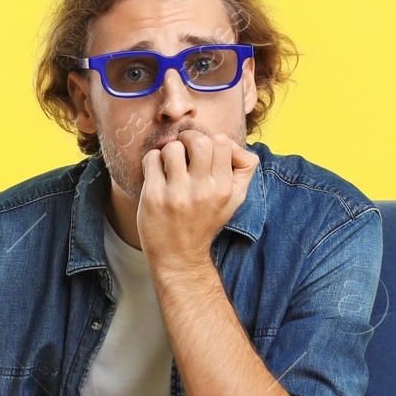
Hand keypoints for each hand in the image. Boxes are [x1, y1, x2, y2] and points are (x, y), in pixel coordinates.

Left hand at [137, 129, 257, 273]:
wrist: (179, 257)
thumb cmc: (204, 222)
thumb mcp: (234, 200)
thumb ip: (243, 170)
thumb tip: (233, 143)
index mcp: (225, 190)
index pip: (223, 142)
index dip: (211, 140)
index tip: (202, 154)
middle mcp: (204, 191)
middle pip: (200, 140)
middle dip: (188, 138)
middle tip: (183, 150)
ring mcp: (178, 194)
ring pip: (173, 147)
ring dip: (168, 151)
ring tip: (169, 166)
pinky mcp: (154, 196)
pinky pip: (152, 158)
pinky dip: (152, 162)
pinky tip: (156, 175)